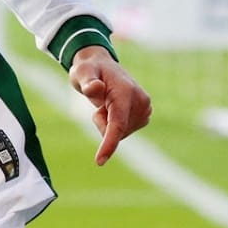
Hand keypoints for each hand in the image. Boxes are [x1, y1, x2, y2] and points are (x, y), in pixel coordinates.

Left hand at [69, 45, 151, 165]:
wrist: (101, 66)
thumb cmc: (88, 69)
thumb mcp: (81, 72)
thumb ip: (87, 81)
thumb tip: (95, 88)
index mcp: (126, 91)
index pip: (118, 124)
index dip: (109, 143)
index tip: (99, 161)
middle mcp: (141, 101)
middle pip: (116, 131)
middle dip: (102, 122)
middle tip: (99, 101)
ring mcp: (145, 109)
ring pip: (120, 134)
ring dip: (108, 122)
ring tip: (107, 102)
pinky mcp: (145, 115)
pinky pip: (124, 132)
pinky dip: (115, 124)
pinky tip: (114, 108)